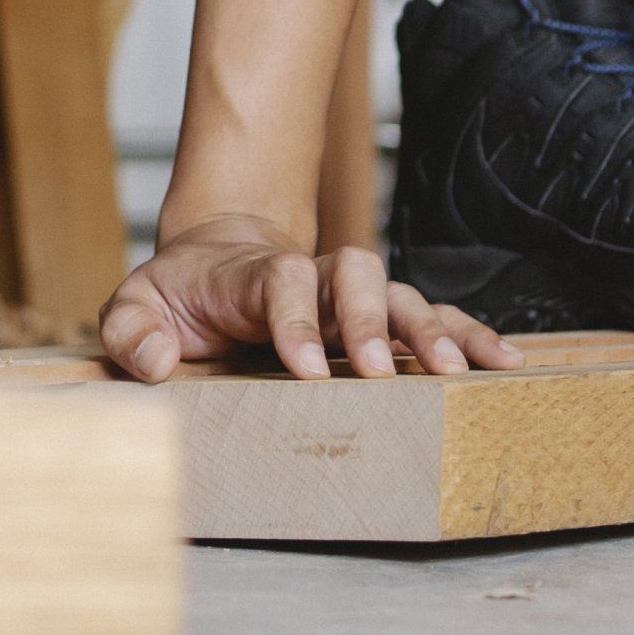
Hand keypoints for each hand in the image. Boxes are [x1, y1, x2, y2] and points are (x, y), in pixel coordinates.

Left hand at [99, 215, 523, 382]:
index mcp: (251, 276)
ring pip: (400, 295)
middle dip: (370, 320)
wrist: (213, 262)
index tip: (305, 369)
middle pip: (355, 274)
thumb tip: (160, 363)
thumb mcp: (134, 308)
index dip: (294, 320)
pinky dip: (466, 335)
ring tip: (458, 371)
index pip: (280, 282)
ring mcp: (348, 298)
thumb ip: (132, 332)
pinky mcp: (375, 320)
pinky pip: (429, 319)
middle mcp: (311, 278)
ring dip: (430, 330)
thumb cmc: (177, 295)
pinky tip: (501, 362)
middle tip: (383, 370)